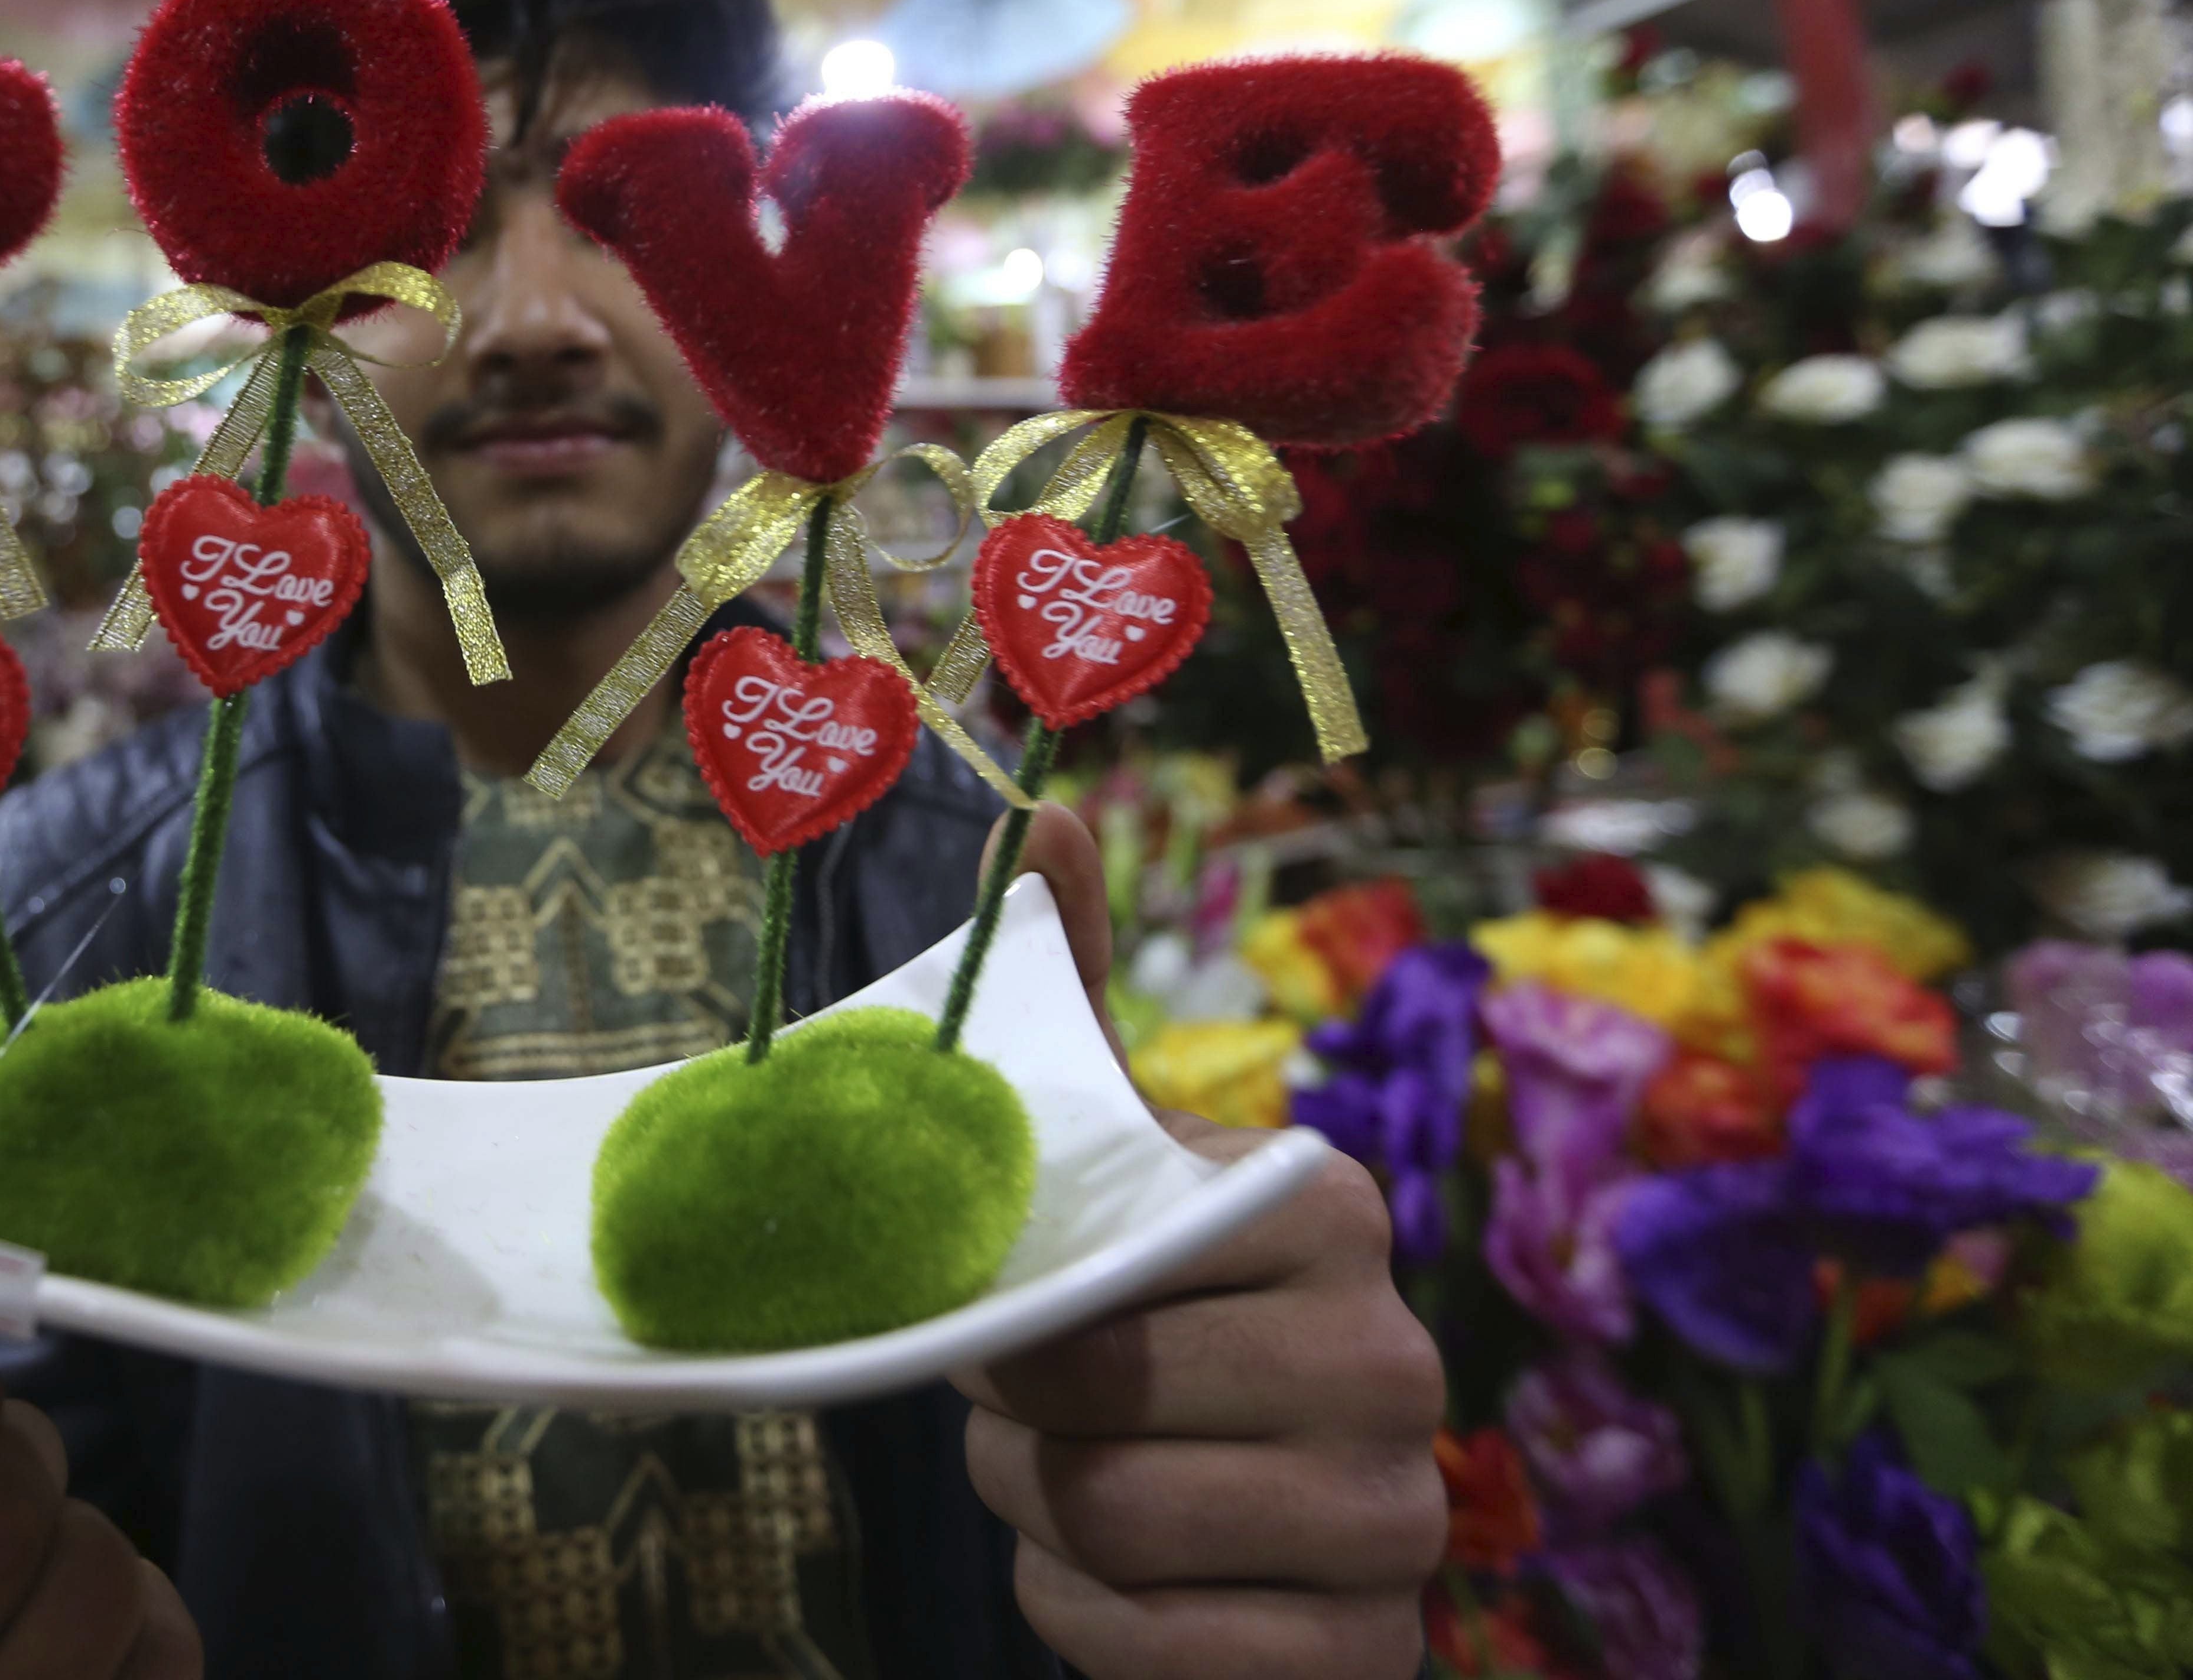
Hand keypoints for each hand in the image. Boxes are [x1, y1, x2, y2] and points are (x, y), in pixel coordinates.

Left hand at [956, 811, 1447, 1679]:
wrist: (1233, 1542)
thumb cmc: (1146, 1325)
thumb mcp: (1110, 1169)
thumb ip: (1067, 1007)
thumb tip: (1043, 818)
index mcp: (1327, 1215)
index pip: (1097, 1272)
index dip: (1014, 1311)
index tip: (1023, 1311)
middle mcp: (1396, 1360)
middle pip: (1091, 1412)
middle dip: (1016, 1425)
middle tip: (1030, 1411)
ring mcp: (1400, 1522)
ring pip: (1108, 1530)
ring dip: (1041, 1520)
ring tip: (1074, 1485)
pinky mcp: (1367, 1660)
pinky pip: (1146, 1646)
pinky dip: (1088, 1621)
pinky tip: (1122, 1582)